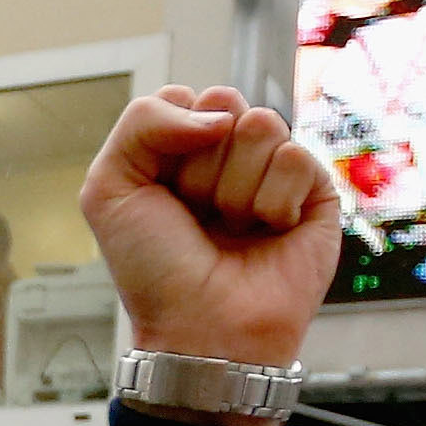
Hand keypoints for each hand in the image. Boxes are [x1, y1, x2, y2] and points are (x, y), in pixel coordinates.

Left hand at [80, 86, 341, 374]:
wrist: (202, 328)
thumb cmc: (154, 270)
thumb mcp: (109, 189)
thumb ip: (141, 121)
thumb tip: (216, 113)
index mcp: (180, 151)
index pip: (184, 97)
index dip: (168, 142)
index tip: (162, 194)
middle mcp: (228, 156)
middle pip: (224, 102)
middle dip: (200, 164)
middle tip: (198, 214)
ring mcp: (273, 170)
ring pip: (261, 125)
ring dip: (234, 188)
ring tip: (232, 229)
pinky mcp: (315, 190)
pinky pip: (295, 156)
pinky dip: (272, 202)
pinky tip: (267, 234)